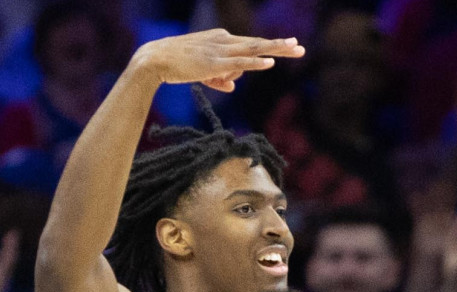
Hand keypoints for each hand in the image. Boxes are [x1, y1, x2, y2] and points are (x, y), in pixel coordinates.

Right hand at [134, 30, 304, 92]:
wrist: (155, 59)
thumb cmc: (176, 65)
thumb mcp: (202, 73)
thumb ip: (220, 78)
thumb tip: (234, 86)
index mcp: (222, 41)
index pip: (251, 43)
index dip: (271, 45)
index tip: (290, 45)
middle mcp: (224, 41)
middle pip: (258, 43)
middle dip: (281, 46)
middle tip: (301, 47)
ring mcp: (221, 50)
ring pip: (254, 49)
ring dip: (275, 49)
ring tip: (295, 49)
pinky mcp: (215, 62)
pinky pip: (240, 62)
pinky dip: (256, 63)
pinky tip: (270, 64)